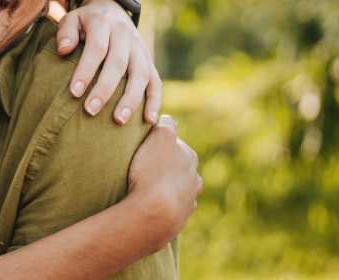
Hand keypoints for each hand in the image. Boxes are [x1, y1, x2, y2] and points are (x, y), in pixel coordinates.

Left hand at [57, 0, 161, 123]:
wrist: (111, 10)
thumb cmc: (85, 22)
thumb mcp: (71, 19)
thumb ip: (66, 32)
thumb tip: (63, 50)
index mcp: (104, 23)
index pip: (97, 48)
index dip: (86, 70)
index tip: (74, 92)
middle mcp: (125, 35)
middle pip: (118, 63)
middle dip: (105, 89)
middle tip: (90, 110)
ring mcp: (140, 48)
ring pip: (141, 74)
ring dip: (131, 98)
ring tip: (118, 120)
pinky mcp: (149, 60)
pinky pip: (156, 81)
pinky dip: (154, 101)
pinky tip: (148, 120)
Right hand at [127, 115, 201, 248]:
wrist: (154, 213)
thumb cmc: (153, 172)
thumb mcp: (159, 138)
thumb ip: (165, 126)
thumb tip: (167, 119)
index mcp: (189, 157)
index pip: (176, 143)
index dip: (160, 142)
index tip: (146, 146)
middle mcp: (194, 178)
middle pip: (180, 167)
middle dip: (167, 166)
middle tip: (144, 167)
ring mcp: (188, 200)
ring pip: (180, 189)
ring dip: (169, 187)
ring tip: (148, 188)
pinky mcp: (179, 219)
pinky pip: (172, 208)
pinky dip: (165, 205)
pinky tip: (151, 204)